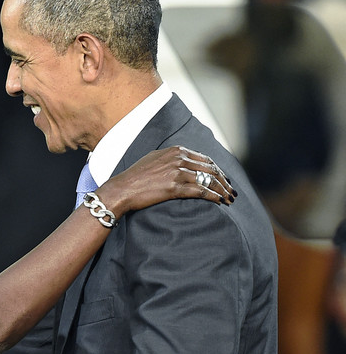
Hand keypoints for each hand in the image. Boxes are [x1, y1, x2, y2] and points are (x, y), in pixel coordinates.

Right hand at [96, 146, 236, 216]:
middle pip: (211, 169)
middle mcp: (178, 159)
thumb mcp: (153, 159)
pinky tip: (220, 202)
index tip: (223, 179)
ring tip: (229, 199)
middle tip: (231, 190)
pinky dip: (214, 197)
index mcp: (175, 150)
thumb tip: (183, 160)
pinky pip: (201, 191)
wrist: (122, 189)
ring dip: (222, 190)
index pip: (205, 159)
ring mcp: (177, 172)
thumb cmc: (135, 176)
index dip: (218, 170)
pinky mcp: (175, 187)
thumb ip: (170, 157)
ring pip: (209, 180)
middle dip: (224, 181)